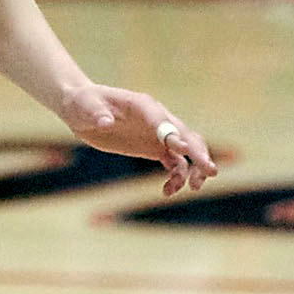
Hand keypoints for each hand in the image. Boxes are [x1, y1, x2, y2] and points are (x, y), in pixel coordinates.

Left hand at [58, 85, 217, 195]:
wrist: (83, 110)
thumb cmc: (83, 103)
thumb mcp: (85, 106)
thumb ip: (96, 113)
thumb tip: (104, 122)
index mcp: (142, 105)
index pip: (161, 119)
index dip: (172, 133)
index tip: (182, 149)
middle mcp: (156, 119)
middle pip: (185, 134)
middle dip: (199, 152)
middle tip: (210, 172)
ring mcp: (158, 134)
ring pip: (186, 150)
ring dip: (194, 168)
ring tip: (193, 187)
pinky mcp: (154, 148)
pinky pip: (174, 163)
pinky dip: (177, 177)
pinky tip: (168, 191)